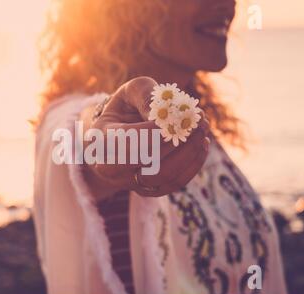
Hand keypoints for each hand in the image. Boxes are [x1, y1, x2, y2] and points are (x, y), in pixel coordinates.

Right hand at [82, 76, 210, 198]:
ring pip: (164, 176)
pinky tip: (201, 145)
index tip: (182, 114)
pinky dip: (192, 165)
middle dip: (177, 143)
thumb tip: (167, 117)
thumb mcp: (131, 92)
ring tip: (203, 131)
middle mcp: (109, 168)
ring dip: (189, 153)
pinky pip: (174, 184)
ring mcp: (128, 183)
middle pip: (147, 163)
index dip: (158, 130)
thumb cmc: (125, 108)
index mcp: (100, 141)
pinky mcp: (147, 191)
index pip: (131, 141)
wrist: (118, 133)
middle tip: (199, 122)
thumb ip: (147, 97)